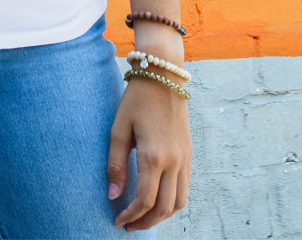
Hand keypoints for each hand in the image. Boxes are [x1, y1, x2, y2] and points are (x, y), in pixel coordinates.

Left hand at [107, 74, 191, 231]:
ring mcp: (185, 158)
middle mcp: (173, 161)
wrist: (163, 76)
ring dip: (162, 215)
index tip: (118, 220)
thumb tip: (113, 196)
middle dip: (146, 222)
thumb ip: (115, 164)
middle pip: (164, 208)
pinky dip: (172, 201)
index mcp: (153, 156)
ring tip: (143, 217)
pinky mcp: (189, 153)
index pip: (144, 200)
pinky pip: (185, 187)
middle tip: (129, 225)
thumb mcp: (119, 129)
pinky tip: (157, 198)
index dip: (131, 216)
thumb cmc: (136, 100)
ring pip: (179, 202)